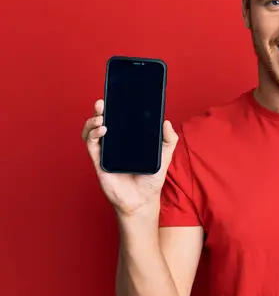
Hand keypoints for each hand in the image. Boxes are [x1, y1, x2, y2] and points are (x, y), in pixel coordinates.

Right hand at [82, 99, 177, 216]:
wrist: (142, 200)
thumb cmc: (152, 178)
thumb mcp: (165, 155)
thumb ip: (169, 139)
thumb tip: (166, 122)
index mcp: (129, 138)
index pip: (120, 118)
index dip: (117, 106)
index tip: (118, 95)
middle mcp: (115, 142)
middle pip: (104, 120)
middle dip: (101, 108)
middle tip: (104, 101)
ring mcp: (106, 151)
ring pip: (93, 130)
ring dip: (94, 120)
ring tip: (102, 116)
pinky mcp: (99, 161)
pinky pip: (92, 145)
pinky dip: (93, 134)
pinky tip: (103, 129)